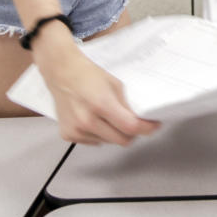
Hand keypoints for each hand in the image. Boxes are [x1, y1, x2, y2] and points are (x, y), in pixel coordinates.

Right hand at [33, 25, 159, 144]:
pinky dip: (100, 135)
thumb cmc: (89, 75)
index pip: (130, 127)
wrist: (62, 73)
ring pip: (108, 142)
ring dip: (114, 134)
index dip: (146, 128)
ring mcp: (76, 130)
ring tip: (109, 117)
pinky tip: (95, 120)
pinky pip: (93, 142)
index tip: (154, 126)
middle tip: (135, 123)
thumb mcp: (115, 85)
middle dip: (132, 133)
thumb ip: (127, 106)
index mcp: (101, 105)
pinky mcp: (68, 135)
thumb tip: (140, 121)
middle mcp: (87, 121)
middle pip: (121, 140)